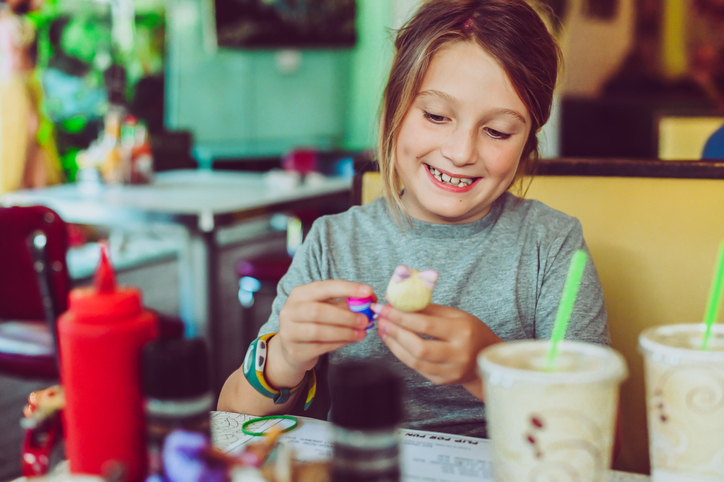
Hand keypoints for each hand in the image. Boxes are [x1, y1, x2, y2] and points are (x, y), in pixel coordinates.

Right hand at [274, 281, 373, 377]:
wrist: (292, 349)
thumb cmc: (312, 323)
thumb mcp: (325, 308)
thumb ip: (344, 304)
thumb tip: (368, 300)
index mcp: (299, 294)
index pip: (323, 287)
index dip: (346, 288)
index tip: (368, 291)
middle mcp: (290, 311)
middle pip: (318, 311)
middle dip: (345, 316)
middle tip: (365, 320)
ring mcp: (289, 332)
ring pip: (319, 331)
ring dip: (344, 332)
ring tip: (362, 333)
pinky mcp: (295, 351)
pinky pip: (320, 347)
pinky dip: (339, 343)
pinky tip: (351, 340)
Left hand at [373, 303, 501, 388]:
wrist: (485, 358)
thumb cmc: (470, 331)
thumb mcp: (455, 315)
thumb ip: (427, 308)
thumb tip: (397, 300)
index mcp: (463, 332)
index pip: (426, 325)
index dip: (401, 316)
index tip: (385, 307)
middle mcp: (458, 354)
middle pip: (419, 346)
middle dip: (395, 332)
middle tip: (381, 319)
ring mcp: (450, 370)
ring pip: (414, 360)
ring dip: (394, 343)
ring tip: (383, 329)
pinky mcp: (442, 380)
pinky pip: (416, 368)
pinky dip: (401, 353)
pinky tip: (393, 341)